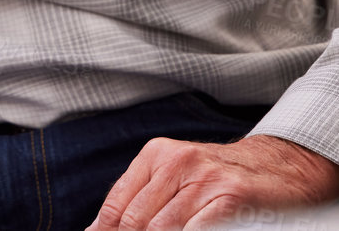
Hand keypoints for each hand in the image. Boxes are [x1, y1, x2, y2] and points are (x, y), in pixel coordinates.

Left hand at [87, 133, 338, 228]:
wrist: (281, 168)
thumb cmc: (222, 180)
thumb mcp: (176, 178)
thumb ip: (139, 201)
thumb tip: (98, 229)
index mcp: (156, 155)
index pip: (117, 205)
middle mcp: (177, 162)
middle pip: (136, 220)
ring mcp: (206, 179)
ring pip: (162, 229)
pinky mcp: (232, 197)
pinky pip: (196, 230)